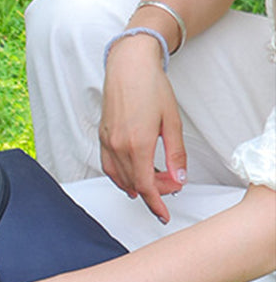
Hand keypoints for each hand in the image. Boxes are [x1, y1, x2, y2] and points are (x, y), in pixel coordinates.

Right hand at [99, 33, 186, 222]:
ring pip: (119, 178)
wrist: (128, 68)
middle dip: (154, 190)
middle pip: (134, 183)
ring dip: (136, 185)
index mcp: (139, 144)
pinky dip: (120, 176)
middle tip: (171, 184)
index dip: (156, 203)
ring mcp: (108, 143)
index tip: (163, 214)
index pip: (146, 185)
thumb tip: (179, 178)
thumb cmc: (151, 88)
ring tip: (153, 181)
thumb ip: (176, 153)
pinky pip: (108, 167)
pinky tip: (131, 175)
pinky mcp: (103, 138)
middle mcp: (119, 147)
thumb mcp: (173, 122)